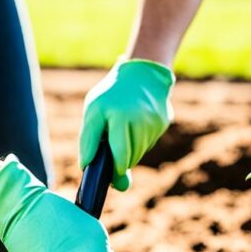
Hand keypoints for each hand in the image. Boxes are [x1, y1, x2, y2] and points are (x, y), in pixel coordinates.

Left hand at [79, 59, 173, 190]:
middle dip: (120, 159)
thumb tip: (86, 166)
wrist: (142, 72)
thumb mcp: (94, 111)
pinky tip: (136, 123)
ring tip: (123, 129)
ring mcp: (155, 124)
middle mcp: (141, 122)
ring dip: (130, 149)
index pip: (121, 156)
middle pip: (130, 158)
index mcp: (120, 119)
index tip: (113, 179)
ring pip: (140, 152)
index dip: (116, 171)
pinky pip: (149, 142)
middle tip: (113, 147)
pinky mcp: (163, 123)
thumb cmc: (112, 94)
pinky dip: (140, 139)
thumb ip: (88, 140)